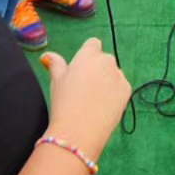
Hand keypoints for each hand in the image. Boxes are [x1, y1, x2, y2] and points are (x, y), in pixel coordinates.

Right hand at [43, 38, 130, 159]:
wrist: (79, 130)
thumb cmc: (64, 102)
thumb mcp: (56, 80)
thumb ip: (55, 63)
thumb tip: (47, 54)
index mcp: (88, 55)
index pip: (93, 43)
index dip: (87, 54)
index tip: (81, 68)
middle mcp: (107, 61)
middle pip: (104, 59)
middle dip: (96, 68)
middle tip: (84, 87)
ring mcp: (119, 75)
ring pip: (113, 73)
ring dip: (106, 79)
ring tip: (93, 99)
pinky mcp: (127, 90)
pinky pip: (121, 85)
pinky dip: (114, 92)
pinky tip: (103, 105)